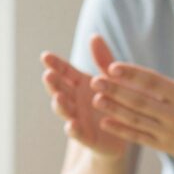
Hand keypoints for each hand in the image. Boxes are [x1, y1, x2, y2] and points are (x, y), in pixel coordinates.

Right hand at [41, 35, 128, 156]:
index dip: (55, 65)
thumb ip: (103, 59)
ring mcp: (78, 119)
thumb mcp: (112, 78)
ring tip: (58, 98)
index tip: (45, 56)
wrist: (129, 131)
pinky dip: (74, 130)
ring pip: (66, 111)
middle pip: (61, 90)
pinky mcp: (87, 138)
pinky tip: (71, 125)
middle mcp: (75, 101)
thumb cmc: (117, 101)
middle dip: (53, 84)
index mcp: (80, 85)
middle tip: (48, 75)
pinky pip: (79, 134)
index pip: (64, 72)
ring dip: (60, 105)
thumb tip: (94, 35)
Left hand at [91, 34, 173, 169]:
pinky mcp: (163, 146)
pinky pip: (139, 137)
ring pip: (136, 120)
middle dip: (116, 91)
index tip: (113, 67)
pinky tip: (104, 122)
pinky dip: (121, 130)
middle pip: (140, 101)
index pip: (154, 82)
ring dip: (114, 109)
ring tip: (95, 98)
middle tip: (94, 80)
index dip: (132, 74)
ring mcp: (168, 132)